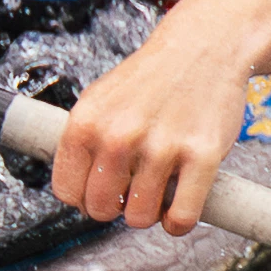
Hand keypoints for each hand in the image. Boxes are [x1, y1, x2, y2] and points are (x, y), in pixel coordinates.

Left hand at [42, 20, 269, 233]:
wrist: (203, 47)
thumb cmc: (151, 78)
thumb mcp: (98, 100)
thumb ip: (84, 143)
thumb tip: (76, 193)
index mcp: (85, 123)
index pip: (67, 191)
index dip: (84, 199)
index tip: (100, 192)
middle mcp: (119, 135)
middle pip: (101, 209)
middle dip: (115, 208)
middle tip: (131, 191)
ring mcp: (162, 146)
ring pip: (140, 218)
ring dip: (149, 213)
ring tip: (157, 191)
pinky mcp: (203, 154)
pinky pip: (182, 216)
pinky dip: (178, 223)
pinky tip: (178, 209)